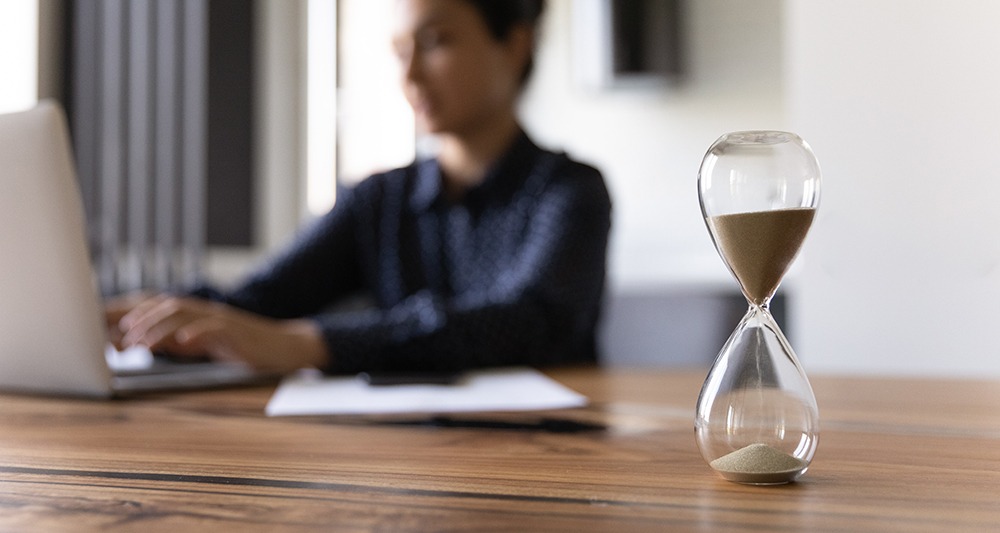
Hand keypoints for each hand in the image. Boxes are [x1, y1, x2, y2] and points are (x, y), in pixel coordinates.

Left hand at [107, 294, 328, 373]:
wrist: (282, 347)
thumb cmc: (242, 346)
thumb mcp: (203, 344)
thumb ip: (177, 340)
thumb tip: (145, 343)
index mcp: (195, 313)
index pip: (157, 305)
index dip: (130, 311)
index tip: (105, 323)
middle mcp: (205, 310)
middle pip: (165, 305)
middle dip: (138, 319)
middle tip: (118, 336)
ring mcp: (221, 319)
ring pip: (184, 315)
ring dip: (159, 328)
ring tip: (140, 344)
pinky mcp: (236, 331)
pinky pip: (213, 328)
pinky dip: (196, 333)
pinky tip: (183, 342)